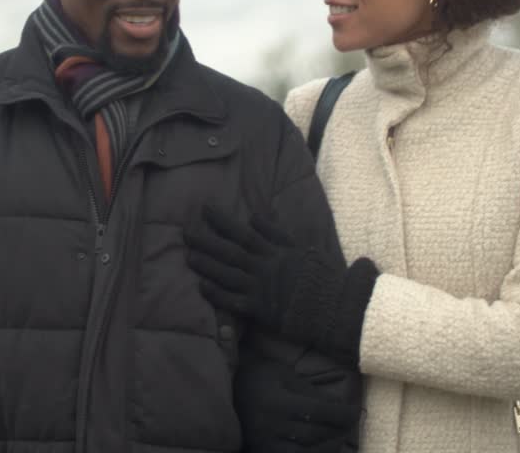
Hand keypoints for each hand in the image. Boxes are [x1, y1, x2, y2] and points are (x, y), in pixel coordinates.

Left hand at [185, 205, 379, 364]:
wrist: (334, 307)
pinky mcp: (260, 310)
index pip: (243, 232)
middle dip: (206, 241)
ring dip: (206, 265)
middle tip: (185, 232)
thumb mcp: (302, 247)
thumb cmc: (321, 276)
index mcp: (275, 251)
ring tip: (188, 256)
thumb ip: (277, 232)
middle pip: (229, 252)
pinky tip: (201, 287)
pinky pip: (233, 301)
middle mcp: (264, 268)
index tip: (204, 210)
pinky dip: (216, 294)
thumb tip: (255, 215)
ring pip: (227, 274)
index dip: (222, 221)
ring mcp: (260, 289)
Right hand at [235, 351, 361, 452]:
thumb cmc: (259, 377)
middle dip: (338, 429)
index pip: (319, 411)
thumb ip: (309, 391)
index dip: (342, 413)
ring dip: (328, 446)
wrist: (227, 390)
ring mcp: (265, 443)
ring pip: (306, 452)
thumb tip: (338, 407)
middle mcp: (271, 426)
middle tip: (350, 424)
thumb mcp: (283, 375)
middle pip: (315, 433)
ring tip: (338, 438)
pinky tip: (319, 448)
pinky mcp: (262, 451)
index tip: (355, 411)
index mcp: (277, 402)